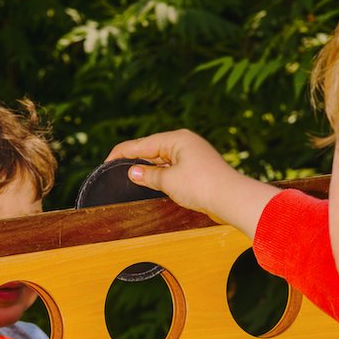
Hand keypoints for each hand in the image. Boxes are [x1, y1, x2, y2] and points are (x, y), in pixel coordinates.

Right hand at [107, 129, 279, 239]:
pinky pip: (173, 168)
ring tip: (132, 178)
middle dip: (135, 160)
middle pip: (152, 150)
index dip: (122, 153)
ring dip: (149, 169)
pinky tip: (154, 183)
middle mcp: (185, 143)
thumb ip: (148, 176)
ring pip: (163, 160)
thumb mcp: (169, 181)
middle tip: (115, 170)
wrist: (232, 199)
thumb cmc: (203, 186)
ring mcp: (193, 156)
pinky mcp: (198, 169)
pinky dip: (162, 175)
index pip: (141, 144)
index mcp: (176, 139)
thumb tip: (133, 172)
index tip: (107, 162)